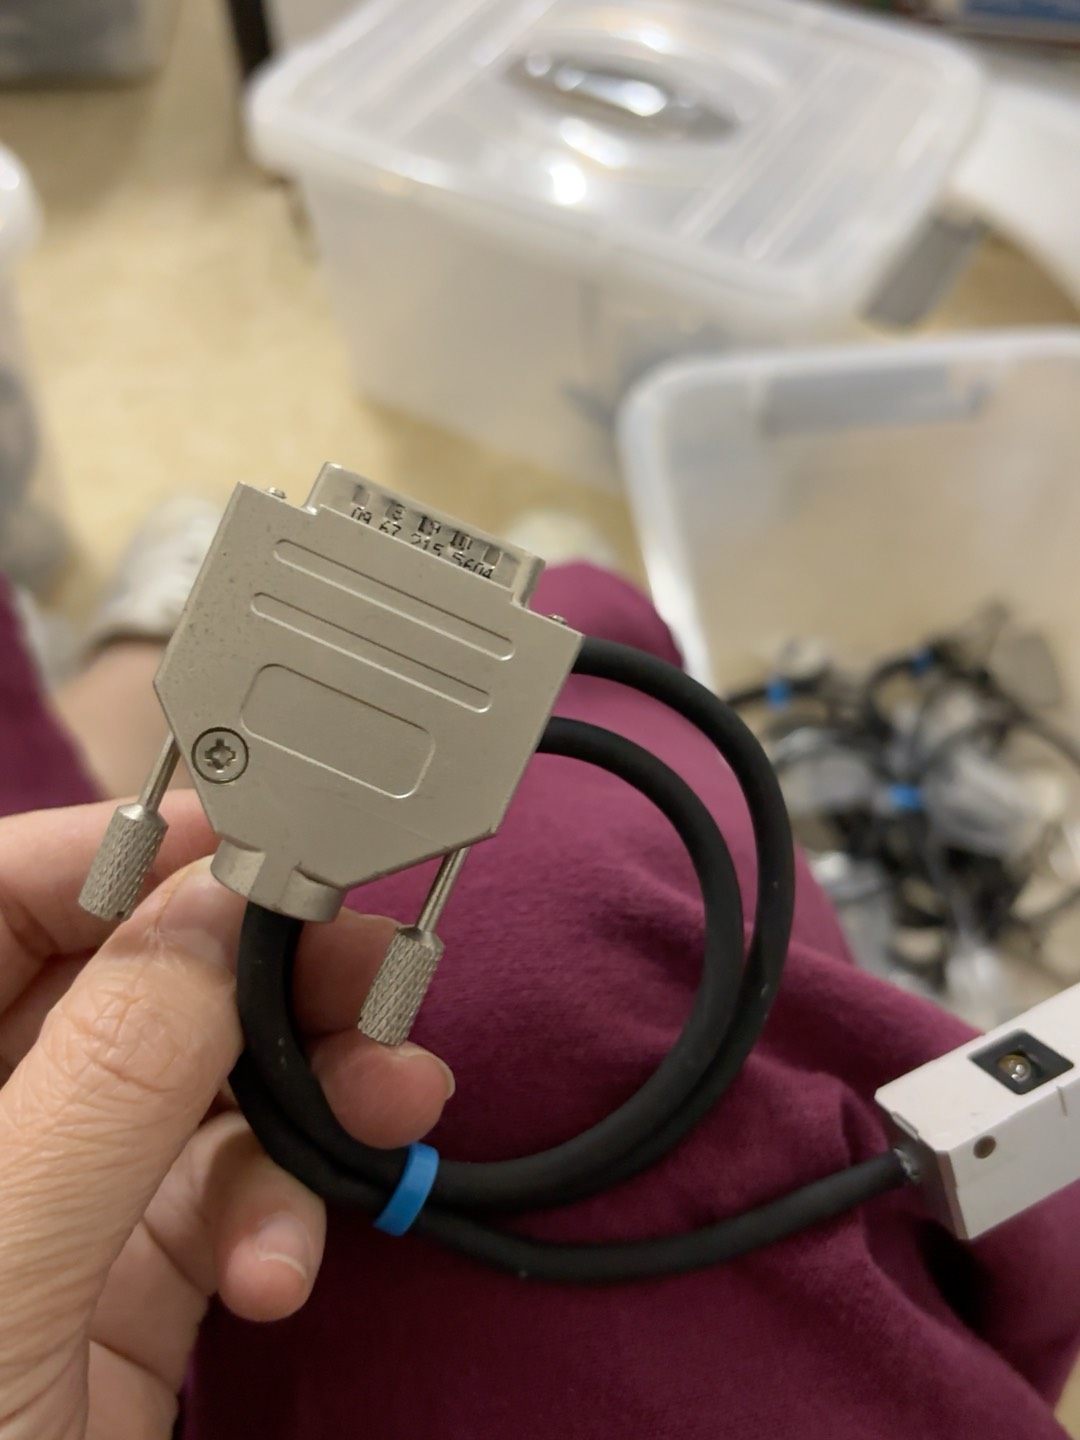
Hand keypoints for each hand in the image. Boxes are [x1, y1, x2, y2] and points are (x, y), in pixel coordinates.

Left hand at [0, 795, 453, 1439]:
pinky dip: (281, 1213)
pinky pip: (226, 1200)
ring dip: (301, 1095)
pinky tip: (288, 1272)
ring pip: (198, 1089)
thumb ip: (105, 1077)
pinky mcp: (127, 1286)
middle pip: (126, 984)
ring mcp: (55, 1203)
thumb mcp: (0, 1263)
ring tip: (394, 1101)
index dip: (121, 854)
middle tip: (368, 971)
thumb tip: (221, 909)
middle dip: (254, 978)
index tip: (256, 840)